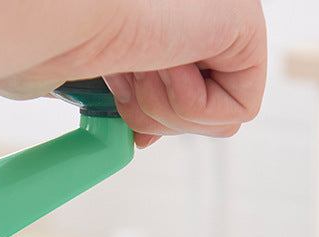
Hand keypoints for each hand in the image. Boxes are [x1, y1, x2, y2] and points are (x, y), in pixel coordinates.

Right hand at [0, 0, 266, 147]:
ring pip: (218, 121)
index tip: (126, 114)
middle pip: (202, 117)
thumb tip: (145, 138)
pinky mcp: (249, 35)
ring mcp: (231, 25)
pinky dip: (192, 105)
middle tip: (132, 73)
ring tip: (147, 63)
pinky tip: (169, 62)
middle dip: (158, 114)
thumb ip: (136, 100)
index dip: (156, 118)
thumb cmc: (70, 38)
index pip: (186, 97)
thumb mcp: (106, 79)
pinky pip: (237, 111)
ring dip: (168, 110)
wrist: (75, 17)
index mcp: (172, 26)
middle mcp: (205, 23)